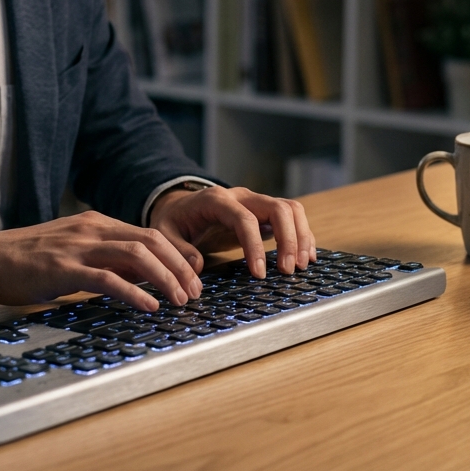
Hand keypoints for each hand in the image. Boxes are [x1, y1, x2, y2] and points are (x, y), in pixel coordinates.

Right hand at [0, 211, 203, 311]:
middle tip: (195, 292)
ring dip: (165, 279)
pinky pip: (108, 278)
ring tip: (180, 300)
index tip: (194, 276)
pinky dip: (134, 292)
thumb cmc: (28, 259)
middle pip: (151, 240)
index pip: (149, 233)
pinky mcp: (65, 268)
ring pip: (136, 255)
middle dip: (180, 266)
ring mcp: (78, 247)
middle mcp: (92, 229)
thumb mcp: (73, 250)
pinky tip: (149, 306)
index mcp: (96, 223)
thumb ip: (104, 257)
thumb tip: (141, 277)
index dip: (177, 255)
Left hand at [148, 186, 316, 278]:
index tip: (259, 274)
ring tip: (301, 265)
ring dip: (300, 235)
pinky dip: (302, 234)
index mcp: (217, 200)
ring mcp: (255, 201)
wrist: (178, 205)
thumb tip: (197, 268)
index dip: (254, 246)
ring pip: (290, 208)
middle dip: (288, 239)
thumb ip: (178, 250)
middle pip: (277, 208)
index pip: (244, 219)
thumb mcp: (164, 233)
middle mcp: (241, 196)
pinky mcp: (264, 210)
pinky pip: (291, 216)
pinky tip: (305, 256)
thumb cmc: (173, 220)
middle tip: (288, 271)